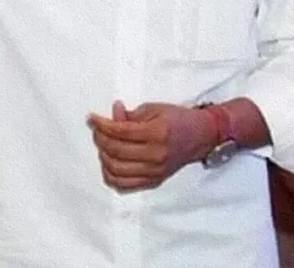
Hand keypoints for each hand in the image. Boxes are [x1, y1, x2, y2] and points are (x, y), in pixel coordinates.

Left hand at [88, 101, 215, 190]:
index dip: (101, 124)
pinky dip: (110, 176)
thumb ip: (130, 115)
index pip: (119, 131)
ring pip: (117, 170)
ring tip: (102, 144)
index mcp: (156, 134)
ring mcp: (155, 171)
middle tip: (96, 129)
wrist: (201, 136)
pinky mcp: (154, 181)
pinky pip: (125, 185)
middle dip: (99, 138)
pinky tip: (107, 163)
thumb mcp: (154, 109)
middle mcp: (156, 155)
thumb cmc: (178, 119)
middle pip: (115, 151)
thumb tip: (111, 115)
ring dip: (103, 156)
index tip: (91, 118)